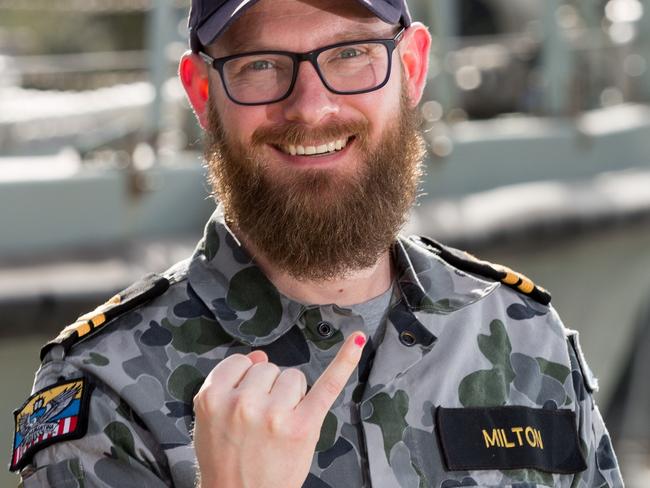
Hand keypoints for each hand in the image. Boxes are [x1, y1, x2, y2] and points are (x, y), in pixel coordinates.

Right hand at [192, 332, 366, 487]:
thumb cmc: (225, 461)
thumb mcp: (208, 420)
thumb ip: (227, 383)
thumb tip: (258, 356)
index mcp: (213, 398)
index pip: (240, 362)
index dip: (245, 380)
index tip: (245, 399)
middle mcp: (244, 403)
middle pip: (269, 368)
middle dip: (268, 390)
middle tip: (261, 422)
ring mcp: (276, 414)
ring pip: (293, 376)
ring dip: (290, 396)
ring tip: (278, 426)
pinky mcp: (305, 425)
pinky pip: (328, 385)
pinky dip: (344, 362)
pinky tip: (356, 342)